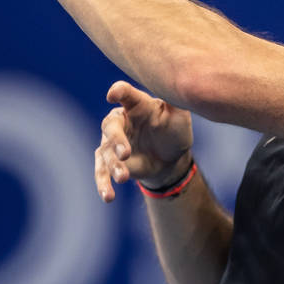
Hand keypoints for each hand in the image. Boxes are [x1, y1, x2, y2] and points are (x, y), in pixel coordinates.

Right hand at [95, 81, 193, 202]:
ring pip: (106, 151)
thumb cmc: (174, 129)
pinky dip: (103, 184)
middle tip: (125, 153)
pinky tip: (108, 196)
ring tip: (123, 178)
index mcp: (136, 104)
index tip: (113, 94)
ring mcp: (112, 142)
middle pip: (111, 126)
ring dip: (113, 165)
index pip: (125, 94)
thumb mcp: (180, 116)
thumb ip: (177, 103)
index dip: (118, 92)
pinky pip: (102, 172)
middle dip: (116, 139)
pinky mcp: (110, 161)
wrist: (170, 158)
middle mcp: (120, 121)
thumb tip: (181, 88)